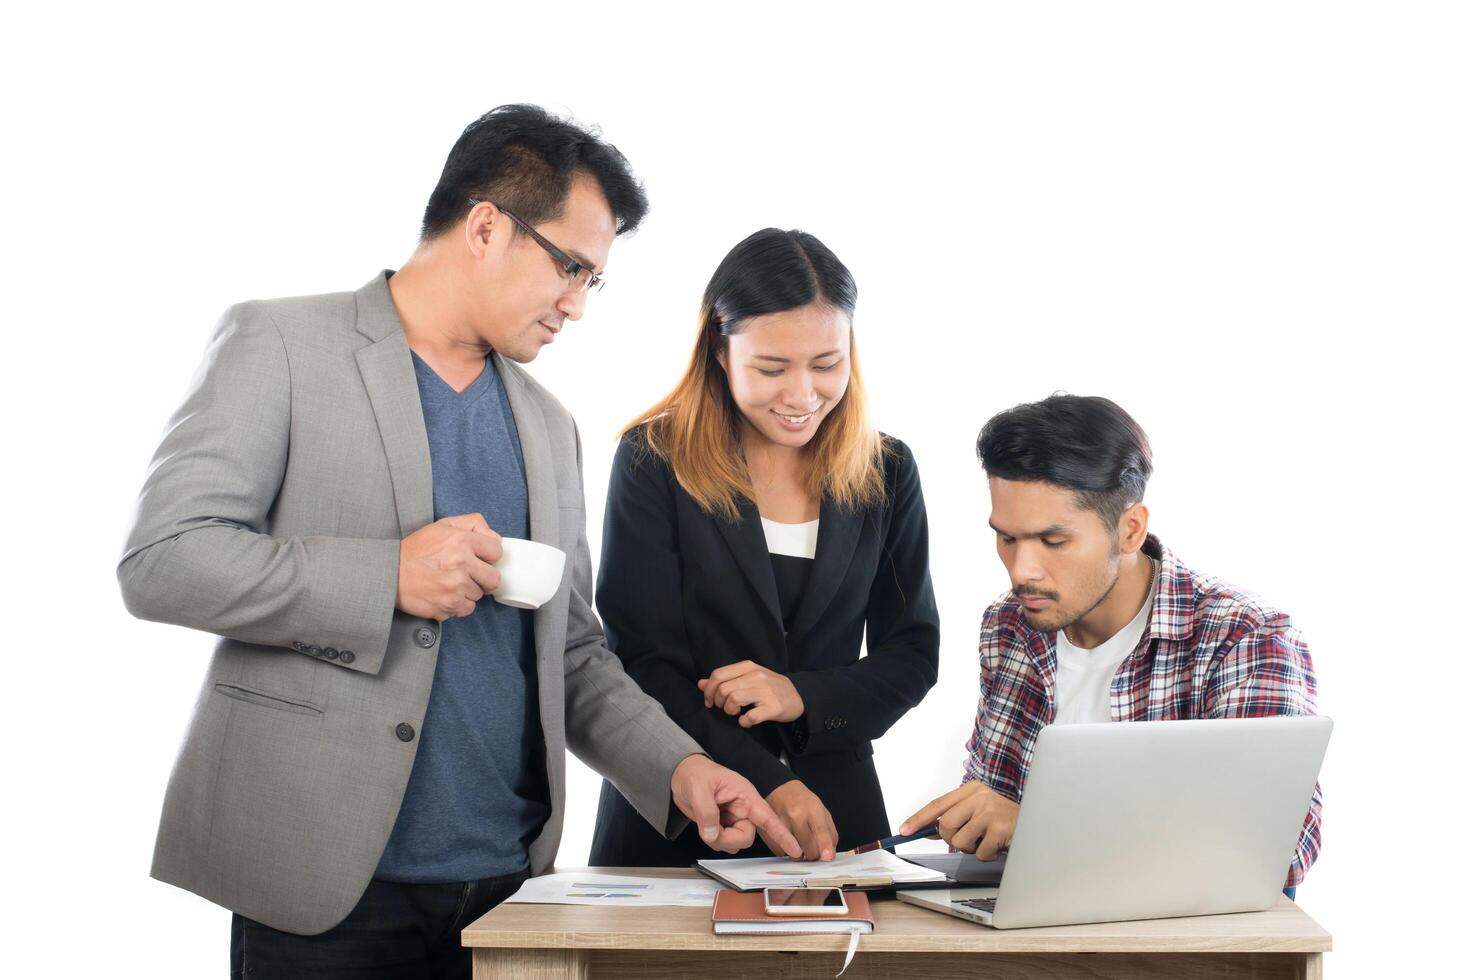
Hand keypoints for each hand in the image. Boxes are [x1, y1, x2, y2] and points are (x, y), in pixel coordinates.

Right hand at [396, 514, 502, 620]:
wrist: (389, 573)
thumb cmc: (416, 550)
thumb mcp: (443, 526)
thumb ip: (472, 524)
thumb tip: (495, 537)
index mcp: (462, 540)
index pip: (497, 551)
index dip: (488, 556)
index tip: (479, 559)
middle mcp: (461, 563)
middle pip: (494, 579)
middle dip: (483, 578)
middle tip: (468, 575)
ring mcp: (456, 586)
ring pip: (479, 595)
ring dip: (468, 591)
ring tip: (449, 583)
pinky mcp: (449, 605)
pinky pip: (467, 609)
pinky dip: (458, 604)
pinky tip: (445, 594)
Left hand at [670, 755, 801, 858]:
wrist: (683, 775)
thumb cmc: (696, 773)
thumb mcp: (699, 788)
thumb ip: (706, 812)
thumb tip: (711, 834)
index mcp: (745, 796)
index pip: (768, 817)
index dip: (782, 834)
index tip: (795, 850)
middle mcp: (743, 809)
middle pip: (746, 837)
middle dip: (728, 839)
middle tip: (710, 829)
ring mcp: (734, 819)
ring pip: (735, 843)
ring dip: (719, 840)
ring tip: (706, 822)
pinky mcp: (724, 826)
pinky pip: (723, 843)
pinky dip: (713, 840)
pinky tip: (706, 825)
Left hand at [698, 660, 804, 725]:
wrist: (798, 696)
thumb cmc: (769, 687)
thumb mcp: (748, 677)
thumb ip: (725, 679)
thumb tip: (700, 684)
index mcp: (748, 667)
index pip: (718, 675)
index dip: (708, 690)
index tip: (709, 701)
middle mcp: (756, 676)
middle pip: (723, 689)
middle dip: (718, 702)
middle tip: (724, 708)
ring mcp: (765, 692)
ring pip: (734, 700)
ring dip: (729, 711)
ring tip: (735, 713)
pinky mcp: (773, 707)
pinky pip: (750, 717)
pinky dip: (744, 722)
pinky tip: (746, 721)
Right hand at [762, 780, 837, 861]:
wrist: (777, 788)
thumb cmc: (802, 800)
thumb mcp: (821, 810)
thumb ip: (829, 832)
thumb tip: (829, 855)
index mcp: (812, 809)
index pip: (820, 831)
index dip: (825, 846)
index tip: (828, 858)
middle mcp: (796, 816)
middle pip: (809, 849)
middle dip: (814, 854)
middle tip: (813, 849)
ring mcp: (780, 825)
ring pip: (795, 854)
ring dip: (800, 855)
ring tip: (800, 844)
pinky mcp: (768, 832)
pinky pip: (782, 853)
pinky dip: (787, 852)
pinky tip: (788, 841)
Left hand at [900, 781, 1018, 860]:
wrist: (1036, 825)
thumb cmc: (1002, 821)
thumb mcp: (976, 813)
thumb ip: (953, 819)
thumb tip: (926, 829)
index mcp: (971, 789)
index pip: (937, 804)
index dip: (918, 819)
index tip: (903, 830)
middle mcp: (980, 796)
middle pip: (945, 825)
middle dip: (953, 839)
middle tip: (970, 838)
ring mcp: (990, 811)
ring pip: (959, 840)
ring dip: (971, 848)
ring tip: (986, 840)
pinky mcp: (1000, 828)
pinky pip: (979, 852)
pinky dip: (986, 855)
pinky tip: (997, 846)